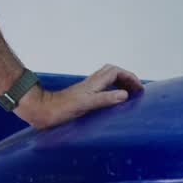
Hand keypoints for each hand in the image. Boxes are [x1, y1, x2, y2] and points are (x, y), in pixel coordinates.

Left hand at [18, 64, 143, 128]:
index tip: (140, 88)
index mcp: (94, 83)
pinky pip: (101, 87)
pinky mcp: (82, 96)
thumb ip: (106, 98)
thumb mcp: (86, 104)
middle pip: (112, 72)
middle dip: (126, 77)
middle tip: (136, 89)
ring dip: (119, 82)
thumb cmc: (62, 109)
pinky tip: (110, 100)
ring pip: (106, 78)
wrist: (42, 110)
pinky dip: (111, 89)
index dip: (130, 77)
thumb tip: (125, 94)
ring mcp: (86, 89)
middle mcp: (91, 83)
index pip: (116, 72)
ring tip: (128, 93)